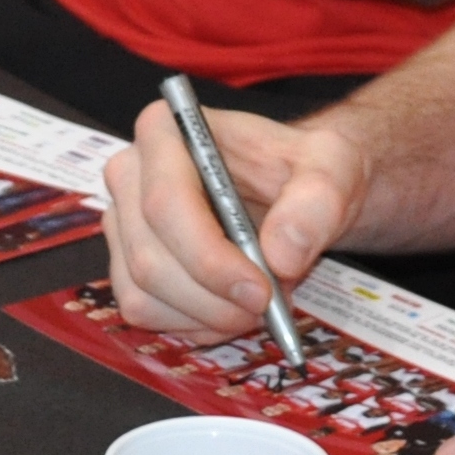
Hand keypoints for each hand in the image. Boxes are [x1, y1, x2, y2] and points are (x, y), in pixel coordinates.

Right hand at [103, 97, 364, 336]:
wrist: (296, 192)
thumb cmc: (303, 170)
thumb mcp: (332, 168)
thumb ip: (316, 203)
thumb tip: (281, 255)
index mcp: (166, 131)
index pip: (166, 202)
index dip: (208, 257)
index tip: (261, 290)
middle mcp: (130, 173)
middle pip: (149, 256)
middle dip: (212, 298)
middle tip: (268, 308)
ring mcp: (122, 221)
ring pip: (143, 292)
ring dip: (206, 315)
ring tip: (257, 306)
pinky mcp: (125, 262)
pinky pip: (143, 311)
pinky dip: (191, 323)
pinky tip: (229, 310)